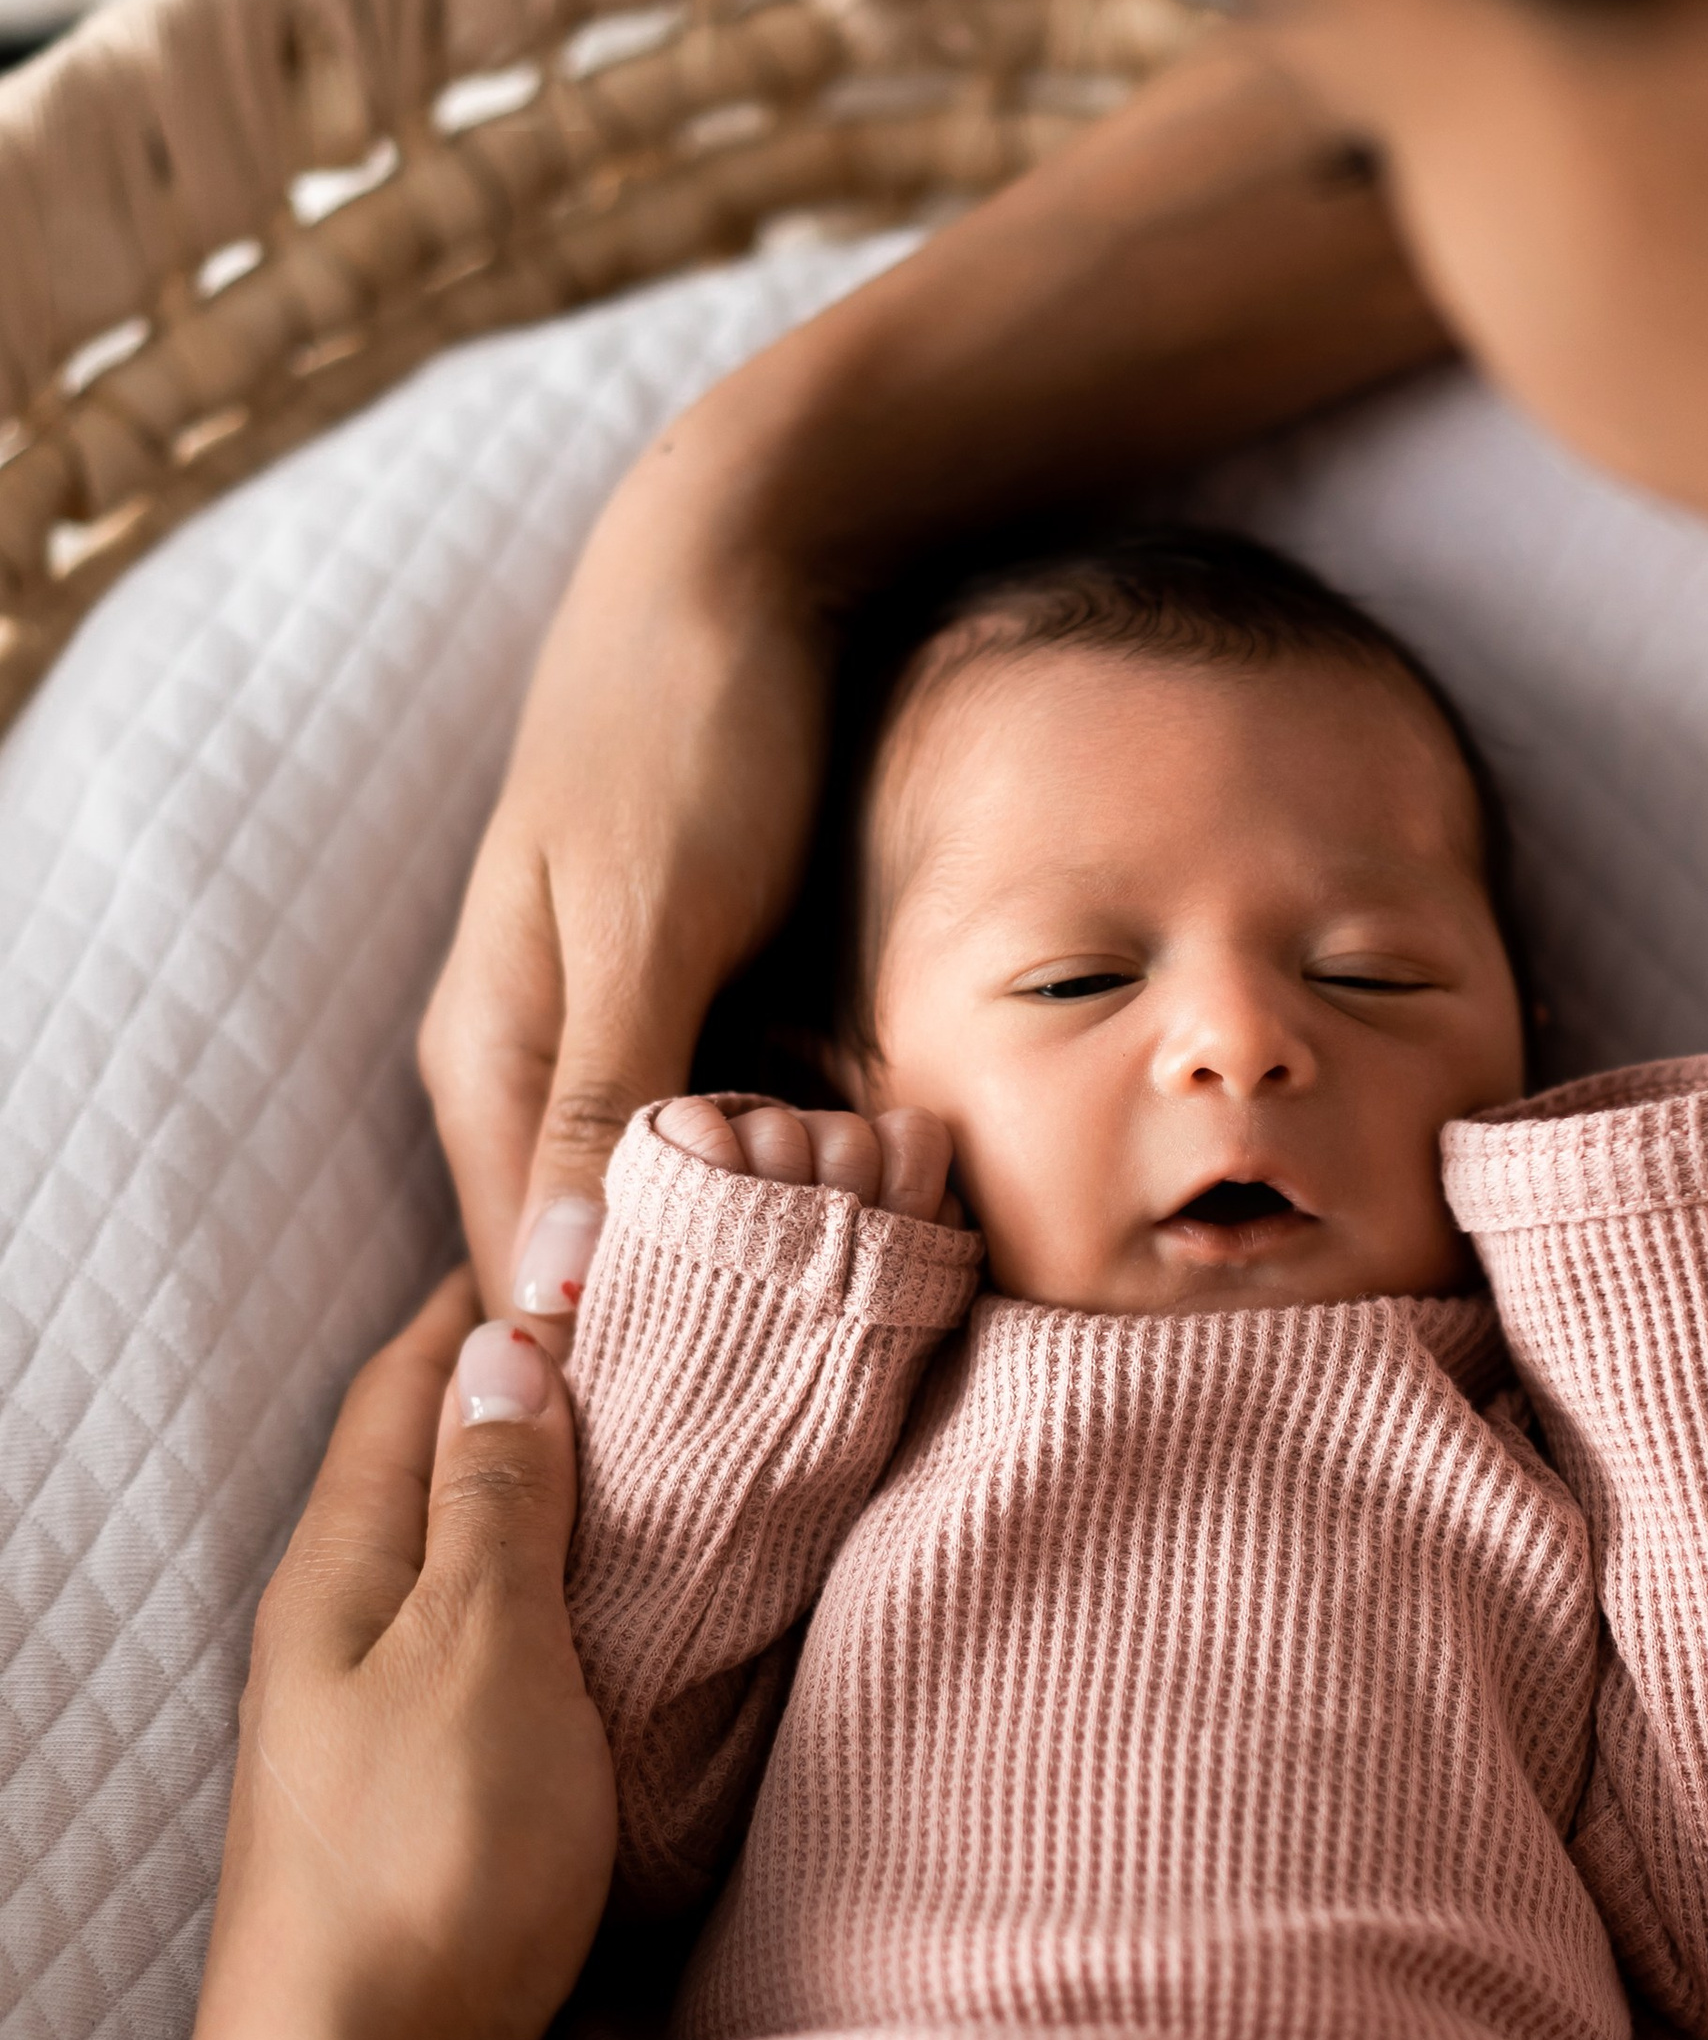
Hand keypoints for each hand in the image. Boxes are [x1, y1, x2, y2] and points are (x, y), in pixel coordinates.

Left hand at [177, 1274, 612, 2039]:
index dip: (495, 1293)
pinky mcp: (424, 1800)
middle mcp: (341, 1629)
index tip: (594, 1230)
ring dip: (553, 1497)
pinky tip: (627, 1615)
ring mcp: (374, 1719)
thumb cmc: (428, 1862)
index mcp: (342, 1566)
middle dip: (534, 1384)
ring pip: (468, 1558)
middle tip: (657, 1324)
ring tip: (666, 1449)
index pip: (411, 1377)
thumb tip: (506, 1345)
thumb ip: (498, 1499)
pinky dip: (560, 1596)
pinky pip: (495, 1648)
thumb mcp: (483, 1648)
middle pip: (436, 1461)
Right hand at [417, 38, 1443, 1342]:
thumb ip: (607, 1098)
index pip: (526, 1285)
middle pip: (600, 1259)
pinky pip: (738, 1130)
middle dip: (692, 1347)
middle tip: (809, 1457)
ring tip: (858, 1371)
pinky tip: (883, 1233)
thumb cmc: (686, 724)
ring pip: (678, 1203)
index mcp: (491, 1061)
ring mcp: (623, 1026)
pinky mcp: (704, 989)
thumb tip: (556, 1298)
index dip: (610, 1386)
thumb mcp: (654, 917)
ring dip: (757, 1273)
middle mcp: (538, 1062)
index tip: (708, 1490)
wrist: (746, 548)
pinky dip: (798, 1183)